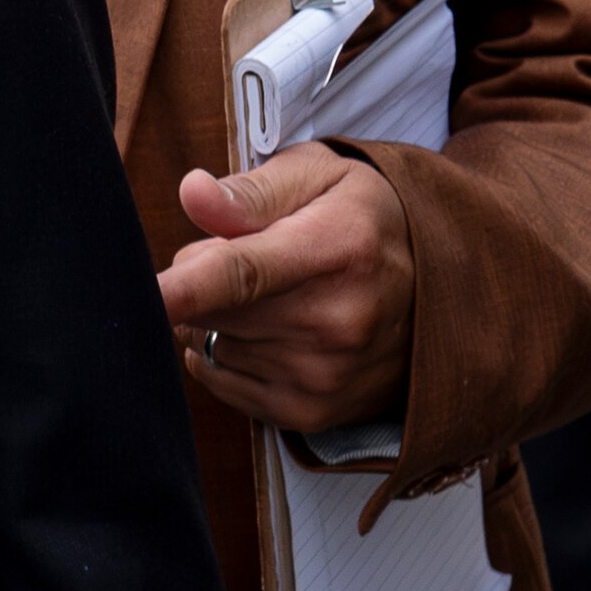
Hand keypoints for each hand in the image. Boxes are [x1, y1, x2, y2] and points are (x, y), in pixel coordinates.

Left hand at [163, 147, 415, 432]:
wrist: (444, 289)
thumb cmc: (364, 219)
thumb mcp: (319, 177)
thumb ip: (251, 191)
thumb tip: (191, 194)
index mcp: (338, 247)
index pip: (244, 272)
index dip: (186, 286)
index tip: (146, 294)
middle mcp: (337, 321)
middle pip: (211, 309)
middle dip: (204, 276)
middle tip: (251, 252)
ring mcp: (326, 375)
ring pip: (210, 345)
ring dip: (219, 318)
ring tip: (275, 293)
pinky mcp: (312, 413)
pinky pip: (222, 382)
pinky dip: (227, 354)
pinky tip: (270, 330)